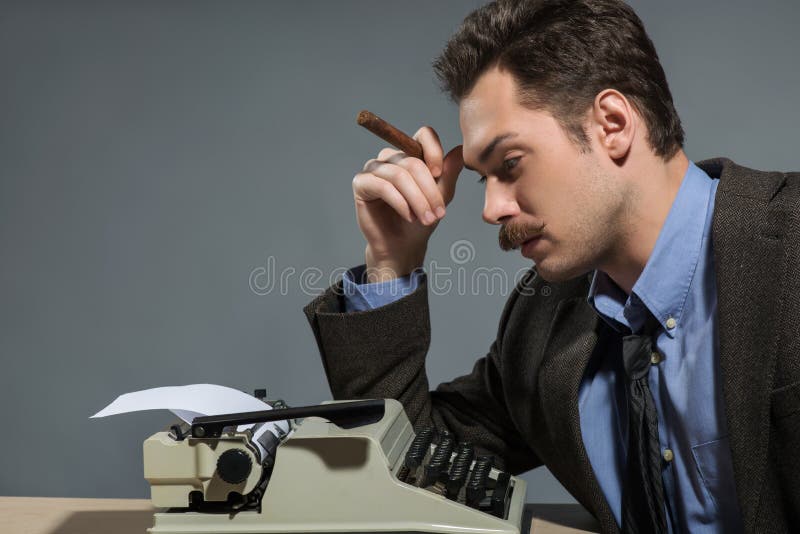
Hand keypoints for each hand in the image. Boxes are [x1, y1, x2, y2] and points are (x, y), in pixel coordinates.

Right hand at [352, 126, 462, 281]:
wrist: (402, 246)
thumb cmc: (420, 221)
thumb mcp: (441, 197)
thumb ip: (449, 174)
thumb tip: (459, 150)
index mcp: (411, 154)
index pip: (423, 134)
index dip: (434, 151)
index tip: (440, 175)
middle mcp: (391, 157)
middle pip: (413, 162)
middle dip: (429, 191)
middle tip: (438, 214)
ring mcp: (374, 168)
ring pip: (399, 175)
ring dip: (417, 200)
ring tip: (426, 219)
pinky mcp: (361, 183)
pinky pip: (383, 186)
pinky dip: (400, 203)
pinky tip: (408, 216)